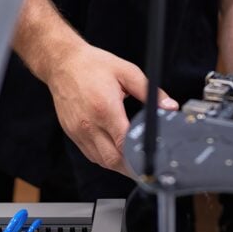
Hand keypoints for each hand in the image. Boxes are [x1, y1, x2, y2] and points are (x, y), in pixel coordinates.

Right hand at [43, 42, 177, 175]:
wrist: (62, 63)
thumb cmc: (94, 65)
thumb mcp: (127, 72)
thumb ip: (150, 92)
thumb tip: (170, 107)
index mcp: (105, 108)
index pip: (124, 143)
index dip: (140, 155)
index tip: (153, 158)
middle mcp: (89, 124)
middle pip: (113, 159)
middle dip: (132, 167)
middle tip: (147, 168)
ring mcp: (78, 131)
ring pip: (101, 161)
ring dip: (118, 165)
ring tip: (134, 163)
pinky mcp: (71, 133)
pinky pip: (90, 154)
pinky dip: (104, 158)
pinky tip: (115, 153)